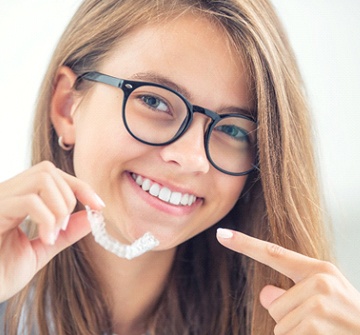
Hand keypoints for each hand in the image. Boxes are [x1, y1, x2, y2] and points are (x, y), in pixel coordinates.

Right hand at [0, 161, 103, 301]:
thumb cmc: (1, 272)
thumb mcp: (43, 249)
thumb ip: (67, 232)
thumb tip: (92, 216)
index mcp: (16, 198)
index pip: (52, 175)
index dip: (80, 186)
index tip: (99, 206)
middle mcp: (6, 193)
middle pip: (48, 170)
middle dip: (69, 197)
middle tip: (63, 228)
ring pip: (42, 178)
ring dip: (59, 206)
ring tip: (53, 233)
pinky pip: (29, 200)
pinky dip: (47, 218)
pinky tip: (46, 238)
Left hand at [217, 228, 359, 333]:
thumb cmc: (347, 321)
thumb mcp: (324, 299)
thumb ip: (292, 292)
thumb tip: (265, 294)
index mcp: (320, 270)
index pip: (274, 253)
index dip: (244, 244)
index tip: (221, 234)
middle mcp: (320, 281)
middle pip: (274, 305)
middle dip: (289, 320)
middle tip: (320, 325)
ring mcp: (319, 303)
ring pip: (279, 325)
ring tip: (324, 333)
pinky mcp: (315, 325)